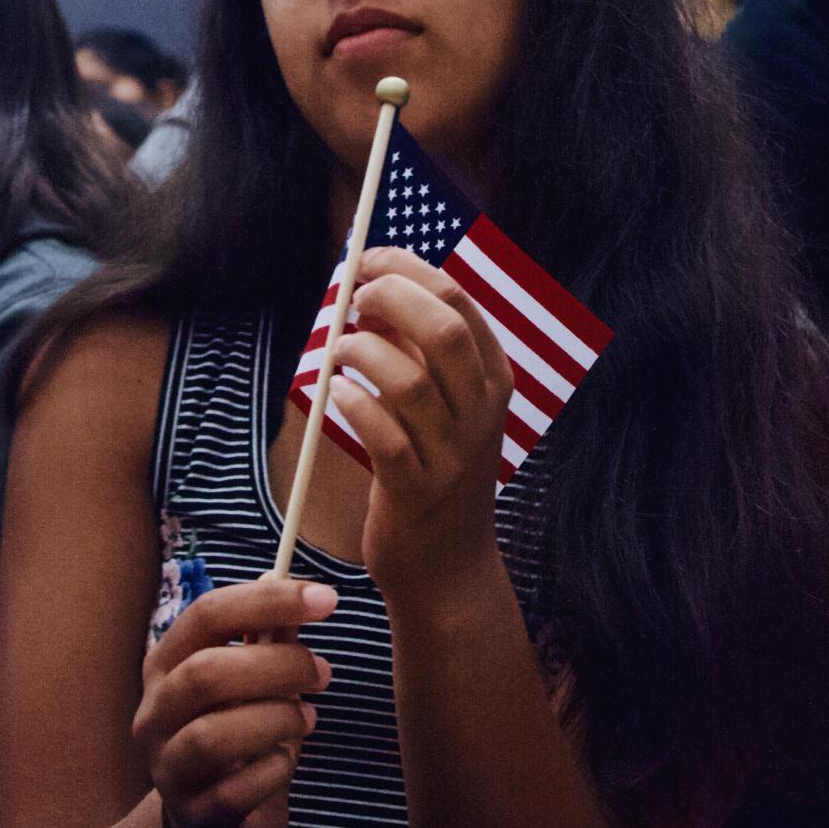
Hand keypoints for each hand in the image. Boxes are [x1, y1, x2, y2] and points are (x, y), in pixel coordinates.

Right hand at [134, 579, 335, 827]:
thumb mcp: (249, 674)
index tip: (326, 598)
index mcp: (167, 661)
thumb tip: (283, 577)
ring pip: (213, 735)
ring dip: (277, 719)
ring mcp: (165, 764)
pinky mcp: (189, 812)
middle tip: (323, 671)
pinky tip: (285, 759)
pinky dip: (272, 769)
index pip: (208, 614)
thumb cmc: (234, 724)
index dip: (267, 601)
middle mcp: (154, 709)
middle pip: (207, 672)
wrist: (212, 809)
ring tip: (307, 718)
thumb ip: (266, 633)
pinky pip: (234, 790)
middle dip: (278, 666)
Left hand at [329, 246, 513, 598]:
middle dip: (390, 297)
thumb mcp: (445, 403)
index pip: (458, 299)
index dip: (407, 268)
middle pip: (443, 330)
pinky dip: (352, 403)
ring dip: (361, 351)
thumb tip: (373, 287)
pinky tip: (335, 395)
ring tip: (338, 353)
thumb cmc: (436, 469)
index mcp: (493, 377)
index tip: (368, 259)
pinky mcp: (416, 490)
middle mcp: (481, 412)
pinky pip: (383, 435)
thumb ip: (419, 348)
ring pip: (409, 380)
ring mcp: (452, 453)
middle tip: (353, 298)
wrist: (448, 568)